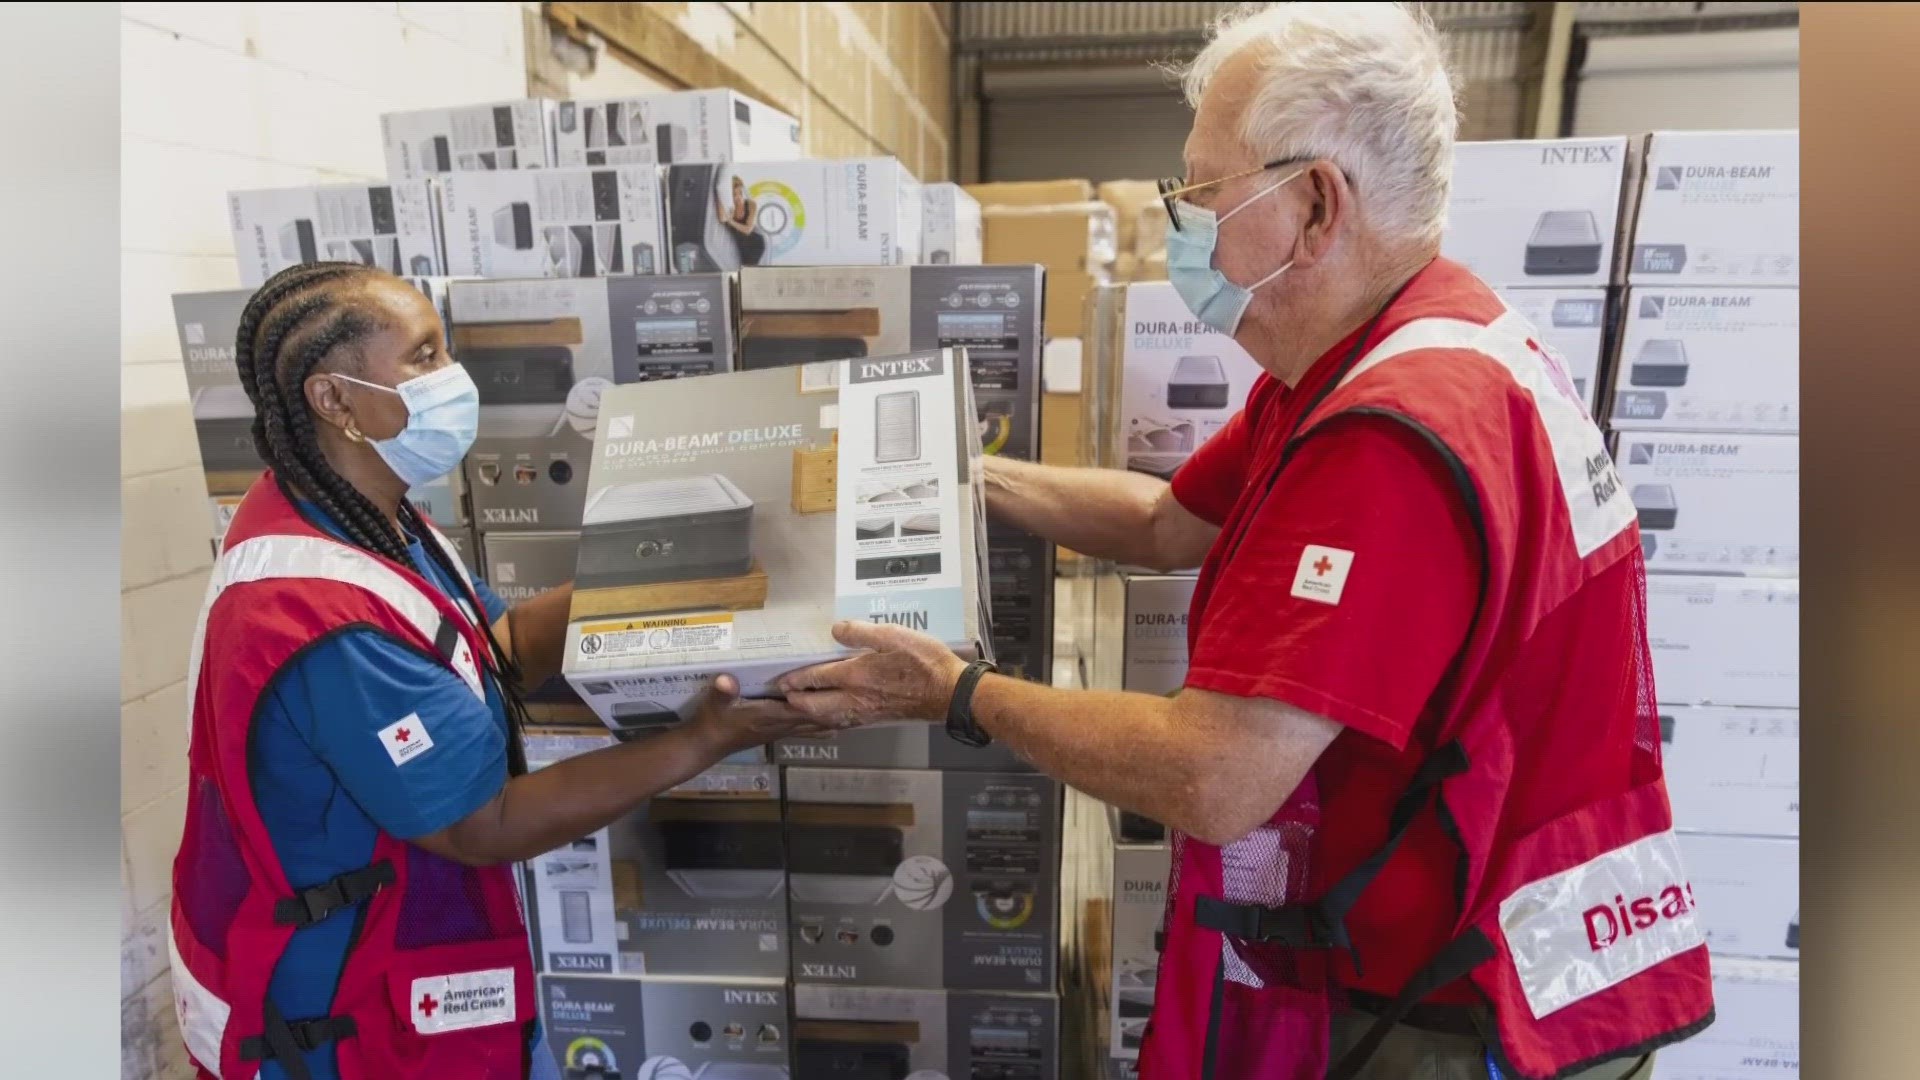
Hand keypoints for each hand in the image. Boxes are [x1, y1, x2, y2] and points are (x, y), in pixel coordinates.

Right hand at [686, 674, 852, 755]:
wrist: (708, 743)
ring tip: (860, 710)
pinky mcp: (780, 731)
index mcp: (771, 715)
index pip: (803, 708)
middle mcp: (782, 725)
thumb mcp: (715, 703)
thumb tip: (726, 680)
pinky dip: (824, 724)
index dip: (822, 700)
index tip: (842, 688)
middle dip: (838, 709)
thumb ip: (722, 692)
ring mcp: (782, 730)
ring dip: (836, 718)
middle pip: (817, 718)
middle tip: (864, 698)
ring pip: (816, 725)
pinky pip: (808, 728)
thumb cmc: (714, 721)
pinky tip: (839, 722)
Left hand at [777, 621, 970, 724]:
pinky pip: (844, 721)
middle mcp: (856, 698)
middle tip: (786, 695)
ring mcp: (866, 712)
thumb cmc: (925, 663)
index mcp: (856, 675)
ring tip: (802, 705)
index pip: (817, 677)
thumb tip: (836, 629)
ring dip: (811, 712)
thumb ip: (861, 632)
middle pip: (816, 705)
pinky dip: (830, 718)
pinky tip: (831, 714)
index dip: (797, 679)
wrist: (949, 693)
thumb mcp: (894, 635)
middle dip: (797, 701)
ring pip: (828, 717)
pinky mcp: (877, 718)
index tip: (783, 680)